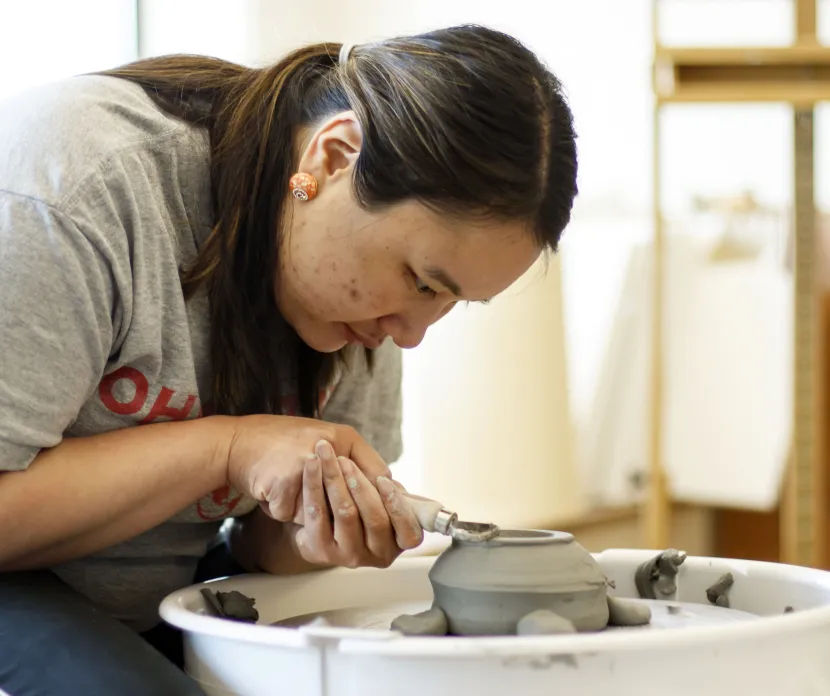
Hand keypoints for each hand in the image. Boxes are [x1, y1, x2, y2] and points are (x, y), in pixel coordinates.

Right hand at [221, 414, 392, 522]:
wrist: (235, 442)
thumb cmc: (280, 443)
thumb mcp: (322, 440)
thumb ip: (352, 460)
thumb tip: (386, 488)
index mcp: (343, 436)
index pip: (377, 473)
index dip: (376, 496)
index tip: (371, 509)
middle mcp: (328, 449)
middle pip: (350, 498)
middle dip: (339, 510)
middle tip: (326, 509)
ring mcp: (305, 468)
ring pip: (320, 511)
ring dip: (304, 510)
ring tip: (288, 489)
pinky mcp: (284, 485)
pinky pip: (291, 516)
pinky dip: (281, 509)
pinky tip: (271, 489)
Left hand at [290, 441, 423, 567]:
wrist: (324, 511)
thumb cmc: (363, 497)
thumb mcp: (385, 492)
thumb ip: (396, 490)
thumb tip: (393, 485)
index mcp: (401, 540)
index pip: (410, 532)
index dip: (397, 506)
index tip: (382, 480)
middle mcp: (379, 554)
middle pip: (375, 519)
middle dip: (359, 484)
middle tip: (344, 459)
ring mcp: (350, 555)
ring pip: (346, 514)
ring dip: (335, 479)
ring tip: (324, 455)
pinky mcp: (321, 552)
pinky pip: (318, 515)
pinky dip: (314, 485)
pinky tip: (312, 464)